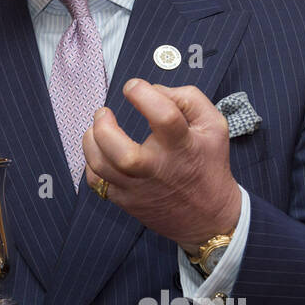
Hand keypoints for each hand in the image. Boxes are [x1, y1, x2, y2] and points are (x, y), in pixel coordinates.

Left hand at [83, 79, 241, 251]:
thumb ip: (188, 99)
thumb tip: (153, 89)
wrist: (208, 217)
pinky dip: (91, 163)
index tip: (133, 87)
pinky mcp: (125, 201)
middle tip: (104, 112)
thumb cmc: (208, 163)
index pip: (164, 116)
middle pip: (123, 154)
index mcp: (183, 146)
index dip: (143, 94)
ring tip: (97, 128)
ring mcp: (138, 188)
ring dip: (91, 142)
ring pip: (101, 167)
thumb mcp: (213, 125)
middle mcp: (158, 169)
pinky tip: (101, 151)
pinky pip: (96, 182)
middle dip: (104, 127)